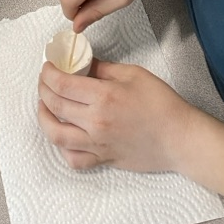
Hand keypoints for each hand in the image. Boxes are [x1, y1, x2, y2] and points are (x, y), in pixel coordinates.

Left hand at [38, 59, 195, 171]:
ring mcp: (97, 144)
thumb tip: (83, 63)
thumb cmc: (161, 103)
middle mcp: (95, 122)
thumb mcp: (133, 74)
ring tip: (44, 106)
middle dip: (43, 89)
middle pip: (55, 105)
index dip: (48, 73)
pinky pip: (74, 159)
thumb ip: (103, 68)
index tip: (47, 66)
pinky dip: (62, 149)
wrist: (179, 137)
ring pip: (56, 135)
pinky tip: (63, 134)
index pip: (62, 84)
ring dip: (44, 118)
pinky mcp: (103, 159)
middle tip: (44, 80)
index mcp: (103, 97)